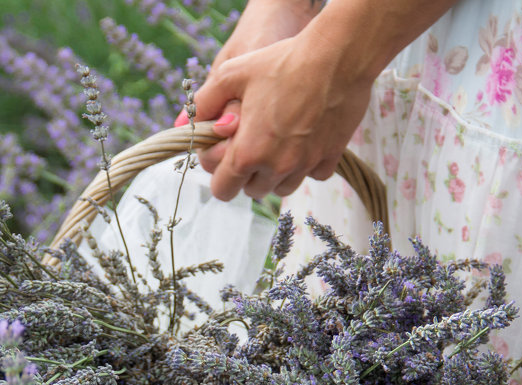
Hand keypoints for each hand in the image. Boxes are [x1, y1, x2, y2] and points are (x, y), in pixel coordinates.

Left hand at [190, 0, 459, 201]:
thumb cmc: (282, 62)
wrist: (337, 56)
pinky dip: (308, 165)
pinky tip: (305, 143)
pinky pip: (314, 175)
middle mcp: (276, 166)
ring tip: (276, 147)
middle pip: (254, 190)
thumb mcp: (232, 73)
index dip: (220, 180)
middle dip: (248, 175)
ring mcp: (305, 164)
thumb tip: (185, 123)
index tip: (224, 166)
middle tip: (251, 148)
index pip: (223, 190)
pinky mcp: (330, 157)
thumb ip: (205, 101)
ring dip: (276, 174)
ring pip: (283, 188)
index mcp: (247, 151)